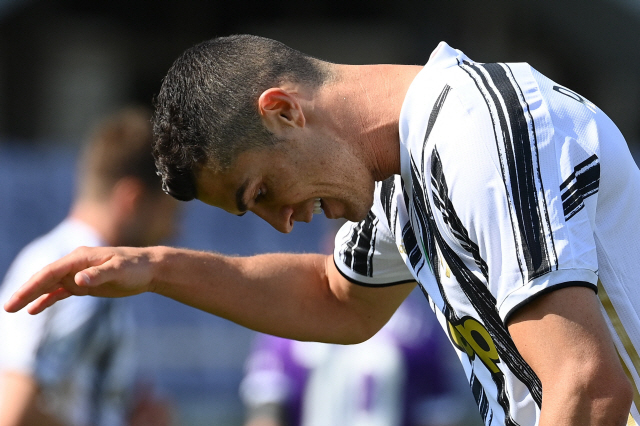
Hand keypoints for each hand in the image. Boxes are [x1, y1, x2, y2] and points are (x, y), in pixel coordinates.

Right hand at [3, 246, 155, 314]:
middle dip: (26, 291)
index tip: (19, 299)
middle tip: (7, 307)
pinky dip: (47, 300)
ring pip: (51, 285)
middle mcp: (76, 264)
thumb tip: (78, 281)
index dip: (33, 285)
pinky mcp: (85, 284)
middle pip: (45, 278)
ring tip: (13, 309)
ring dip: (33, 296)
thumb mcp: (119, 270)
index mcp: (80, 258)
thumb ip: (99, 274)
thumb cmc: (136, 268)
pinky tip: (33, 310)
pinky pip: (61, 292)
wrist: (150, 268)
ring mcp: (79, 274)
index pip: (51, 272)